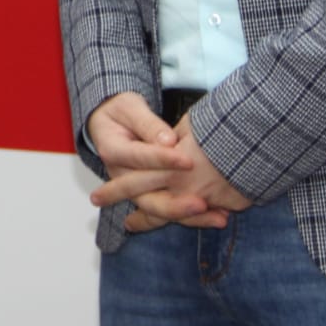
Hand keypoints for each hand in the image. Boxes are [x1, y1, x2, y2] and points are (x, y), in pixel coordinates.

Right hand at [87, 94, 248, 229]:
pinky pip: (167, 211)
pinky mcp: (148, 194)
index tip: (188, 161)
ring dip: (186, 215)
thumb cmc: (122, 112)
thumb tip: (168, 141)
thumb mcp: (130, 108)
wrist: (109, 123)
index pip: (139, 158)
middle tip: (201, 202)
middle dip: (175, 203)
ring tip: (213, 215)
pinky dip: (192, 217)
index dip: (164, 160)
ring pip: (157, 210)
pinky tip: (216, 217)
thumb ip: (148, 124)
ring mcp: (133, 189)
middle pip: (144, 197)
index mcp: (112, 149)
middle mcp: (120, 175)